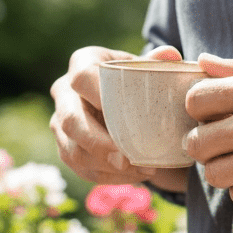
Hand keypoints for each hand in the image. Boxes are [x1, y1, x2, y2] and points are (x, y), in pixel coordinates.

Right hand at [50, 44, 189, 191]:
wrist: (129, 100)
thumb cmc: (140, 80)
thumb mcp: (149, 68)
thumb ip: (159, 62)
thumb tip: (170, 54)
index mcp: (83, 63)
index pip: (82, 77)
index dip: (97, 95)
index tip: (122, 113)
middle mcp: (64, 92)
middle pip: (69, 121)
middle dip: (97, 144)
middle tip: (126, 159)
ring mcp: (61, 122)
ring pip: (72, 151)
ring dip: (105, 167)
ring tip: (141, 171)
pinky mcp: (67, 148)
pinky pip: (81, 169)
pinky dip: (109, 177)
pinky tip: (136, 176)